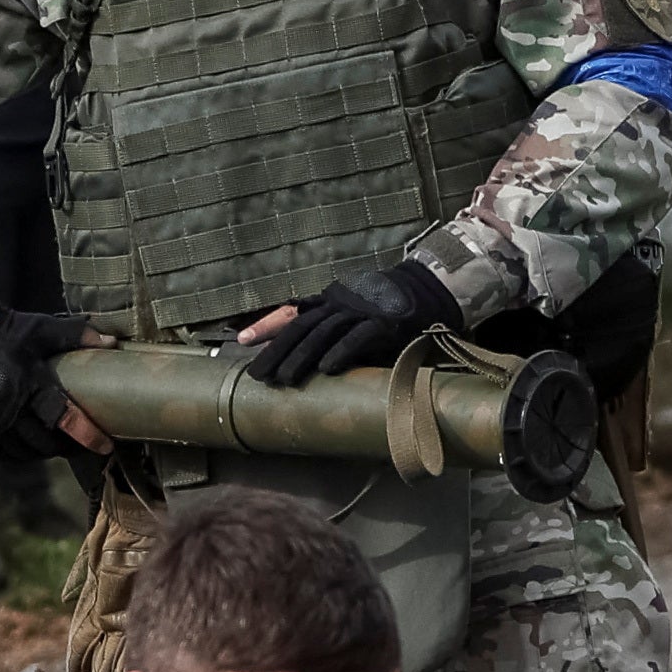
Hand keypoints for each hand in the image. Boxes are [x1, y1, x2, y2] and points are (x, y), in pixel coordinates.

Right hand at [0, 281, 99, 458]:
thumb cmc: (4, 332)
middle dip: (67, 446)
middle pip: (44, 441)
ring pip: (25, 452)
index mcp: (25, 381)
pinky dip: (23, 455)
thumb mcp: (40, 327)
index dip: (85, 434)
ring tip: (60, 443)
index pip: (61, 415)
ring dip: (46, 451)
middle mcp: (5, 405)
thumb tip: (112, 343)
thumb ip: (76, 334)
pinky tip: (35, 446)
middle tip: (83, 444)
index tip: (105, 445)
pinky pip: (4, 455)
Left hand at [241, 257, 463, 387]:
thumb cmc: (390, 310)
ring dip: (301, 358)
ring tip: (284, 380)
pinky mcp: (383, 324)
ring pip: (323, 334)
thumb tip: (310, 360)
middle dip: (276, 352)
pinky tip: (326, 370)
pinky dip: (341, 353)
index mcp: (331, 302)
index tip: (242, 341)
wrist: (429, 291)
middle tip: (257, 376)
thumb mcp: (355, 317)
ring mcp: (361, 312)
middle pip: (301, 328)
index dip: (267, 326)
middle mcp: (340, 304)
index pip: (293, 313)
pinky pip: (358, 338)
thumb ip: (333, 334)